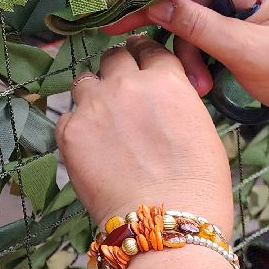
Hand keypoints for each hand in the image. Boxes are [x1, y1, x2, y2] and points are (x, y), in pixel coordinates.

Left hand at [56, 34, 232, 230]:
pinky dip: (76, 127)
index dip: (143, 55)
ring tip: (101, 121)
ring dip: (92, 95)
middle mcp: (127, 84)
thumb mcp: (201, 129)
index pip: (148, 48)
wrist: (164, 220)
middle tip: (120, 91)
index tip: (139, 62)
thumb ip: (176, 101)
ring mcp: (95, 105)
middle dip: (117, 70)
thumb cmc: (197, 186)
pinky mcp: (70, 131)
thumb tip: (163, 98)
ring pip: (84, 81)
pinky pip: (66, 117)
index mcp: (165, 80)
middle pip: (113, 57)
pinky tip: (89, 148)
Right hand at [103, 0, 268, 125]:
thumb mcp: (245, 51)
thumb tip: (154, 2)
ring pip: (191, 16)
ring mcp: (242, 8)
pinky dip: (196, 57)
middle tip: (116, 28)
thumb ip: (197, 25)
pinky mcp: (239, 29)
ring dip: (184, 49)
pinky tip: (200, 83)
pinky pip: (202, 33)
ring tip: (192, 83)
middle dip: (159, 15)